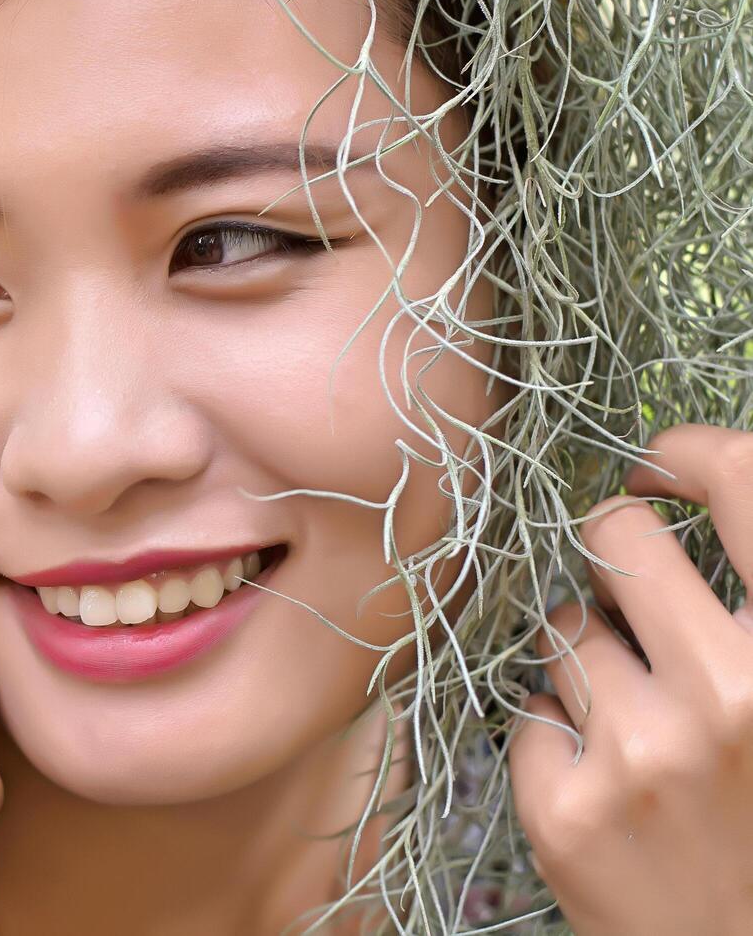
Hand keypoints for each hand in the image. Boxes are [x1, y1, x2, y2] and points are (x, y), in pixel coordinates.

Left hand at [509, 423, 752, 934]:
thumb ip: (752, 615)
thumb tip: (679, 507)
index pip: (751, 483)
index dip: (691, 453)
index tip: (658, 467)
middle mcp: (738, 695)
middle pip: (615, 536)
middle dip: (609, 554)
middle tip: (628, 605)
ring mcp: (644, 753)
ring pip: (561, 628)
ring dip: (584, 656)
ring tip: (632, 722)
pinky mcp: (568, 808)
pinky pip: (531, 711)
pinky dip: (557, 734)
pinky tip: (603, 783)